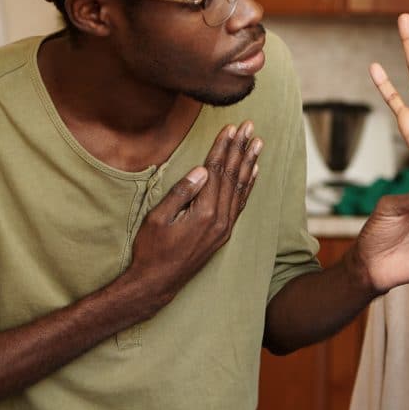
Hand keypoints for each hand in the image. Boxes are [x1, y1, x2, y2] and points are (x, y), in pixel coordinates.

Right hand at [126, 121, 262, 311]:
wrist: (157, 283)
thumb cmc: (151, 250)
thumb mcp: (158, 218)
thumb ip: (181, 193)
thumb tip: (202, 169)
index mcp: (204, 212)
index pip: (216, 171)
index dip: (224, 148)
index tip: (231, 128)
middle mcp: (221, 219)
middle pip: (232, 175)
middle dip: (240, 148)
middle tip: (249, 126)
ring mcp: (225, 227)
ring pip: (241, 188)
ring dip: (249, 162)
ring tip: (257, 142)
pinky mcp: (224, 233)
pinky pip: (241, 203)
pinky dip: (249, 185)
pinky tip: (254, 171)